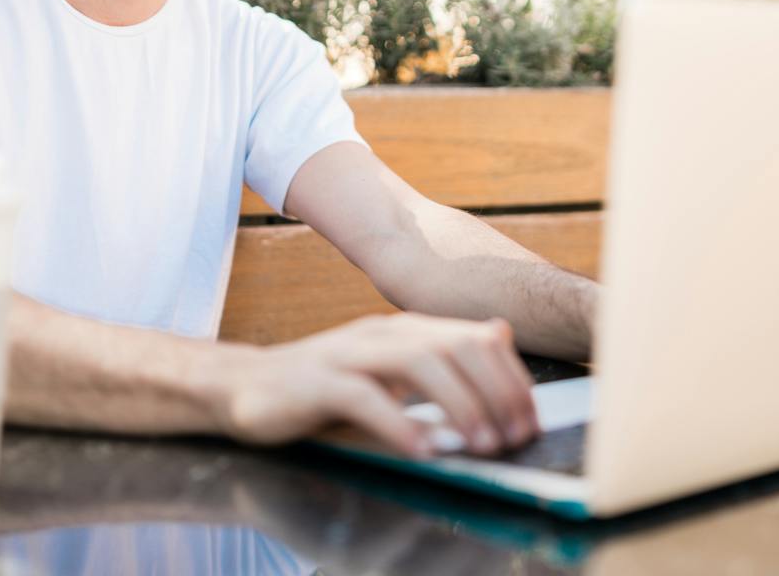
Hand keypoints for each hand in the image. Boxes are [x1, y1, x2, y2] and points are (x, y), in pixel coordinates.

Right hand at [215, 313, 538, 457]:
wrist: (247, 385)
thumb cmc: (327, 387)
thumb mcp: (391, 369)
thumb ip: (443, 355)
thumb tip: (500, 335)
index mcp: (406, 328)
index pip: (475, 338)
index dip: (511, 378)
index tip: (531, 420)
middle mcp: (382, 331)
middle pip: (455, 345)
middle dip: (496, 390)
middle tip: (515, 437)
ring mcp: (349, 352)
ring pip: (417, 362)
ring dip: (459, 404)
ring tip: (482, 444)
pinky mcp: (317, 382)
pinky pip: (364, 397)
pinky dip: (399, 422)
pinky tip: (423, 449)